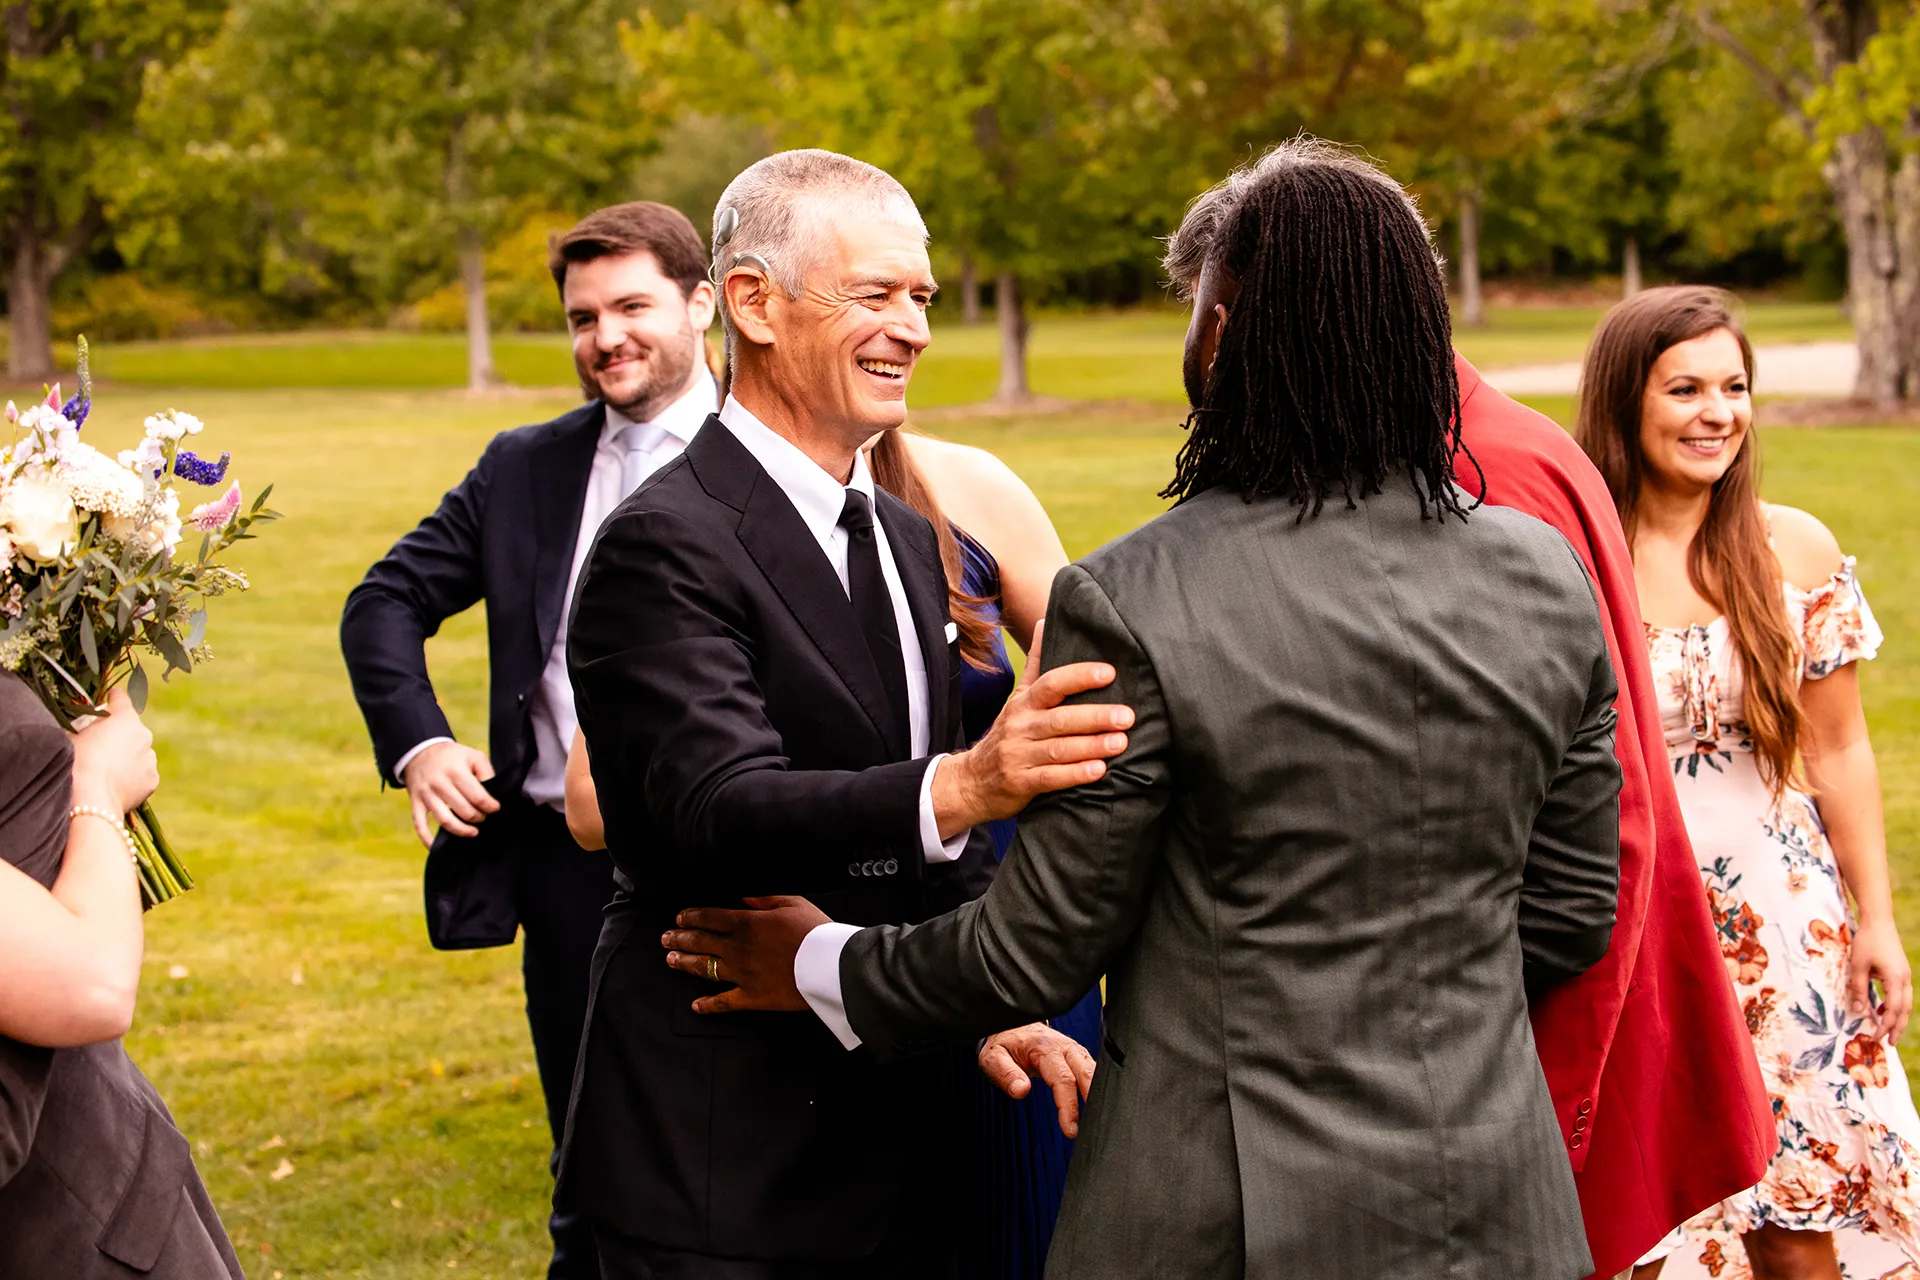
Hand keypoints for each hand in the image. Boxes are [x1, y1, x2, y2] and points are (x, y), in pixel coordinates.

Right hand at [70, 689, 157, 814]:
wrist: (90, 798)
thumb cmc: (75, 763)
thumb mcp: (72, 737)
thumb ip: (86, 728)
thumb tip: (87, 729)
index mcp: (124, 718)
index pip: (121, 700)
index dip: (115, 697)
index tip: (112, 696)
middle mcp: (144, 735)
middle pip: (132, 730)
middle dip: (120, 734)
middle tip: (102, 746)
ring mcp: (150, 758)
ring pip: (140, 753)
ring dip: (128, 757)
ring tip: (107, 771)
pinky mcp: (152, 779)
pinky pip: (142, 774)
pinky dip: (133, 777)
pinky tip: (116, 785)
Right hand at [402, 741, 499, 845]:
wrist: (420, 752)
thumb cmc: (452, 757)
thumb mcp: (473, 756)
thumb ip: (487, 773)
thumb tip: (494, 795)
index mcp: (456, 771)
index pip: (478, 797)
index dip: (490, 807)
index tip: (495, 809)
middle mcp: (439, 784)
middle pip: (464, 811)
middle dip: (479, 818)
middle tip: (484, 818)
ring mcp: (426, 795)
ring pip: (445, 821)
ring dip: (462, 830)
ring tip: (473, 832)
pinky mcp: (415, 803)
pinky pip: (420, 826)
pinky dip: (428, 839)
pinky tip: (437, 847)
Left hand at [662, 896, 829, 1013]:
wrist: (828, 965)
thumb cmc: (815, 931)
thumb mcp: (792, 903)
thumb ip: (764, 899)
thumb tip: (744, 897)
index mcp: (747, 923)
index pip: (710, 918)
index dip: (692, 917)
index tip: (680, 918)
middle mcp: (738, 948)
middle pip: (701, 942)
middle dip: (680, 939)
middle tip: (666, 938)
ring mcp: (741, 974)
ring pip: (704, 968)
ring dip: (685, 963)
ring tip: (671, 960)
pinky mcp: (751, 996)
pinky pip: (724, 1002)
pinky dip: (708, 1005)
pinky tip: (696, 1006)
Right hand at [933, 619, 1132, 836]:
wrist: (972, 781)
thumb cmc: (1008, 734)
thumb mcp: (1017, 698)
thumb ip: (1035, 664)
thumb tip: (1045, 620)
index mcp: (1023, 703)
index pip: (1051, 684)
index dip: (1079, 677)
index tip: (1109, 673)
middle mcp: (1019, 726)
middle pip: (1059, 718)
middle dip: (1095, 716)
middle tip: (1127, 716)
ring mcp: (1018, 756)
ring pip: (1058, 749)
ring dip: (1091, 746)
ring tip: (1120, 742)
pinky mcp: (1020, 783)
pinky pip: (1050, 778)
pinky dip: (1075, 774)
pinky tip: (1099, 771)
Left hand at [979, 1023, 1096, 1138]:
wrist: (1015, 1026)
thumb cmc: (1005, 1044)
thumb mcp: (994, 1058)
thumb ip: (1006, 1074)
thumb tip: (1021, 1091)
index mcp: (1045, 1047)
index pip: (1063, 1079)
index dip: (1068, 1106)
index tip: (1070, 1129)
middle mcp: (1065, 1047)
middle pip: (1086, 1074)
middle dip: (1091, 1102)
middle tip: (1090, 1129)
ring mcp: (1075, 1051)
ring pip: (1094, 1073)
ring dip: (1098, 1097)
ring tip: (1096, 1123)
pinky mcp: (1079, 1056)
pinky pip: (1094, 1072)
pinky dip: (1097, 1090)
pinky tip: (1096, 1109)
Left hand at [1849, 917, 1911, 1042]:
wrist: (1878, 921)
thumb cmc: (1867, 941)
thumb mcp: (1857, 965)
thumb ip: (1858, 988)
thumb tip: (1858, 1011)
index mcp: (1896, 979)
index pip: (1893, 1010)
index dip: (1885, 1026)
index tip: (1875, 1037)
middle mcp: (1905, 979)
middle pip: (1904, 1010)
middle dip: (1897, 1028)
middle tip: (1889, 1043)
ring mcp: (1905, 975)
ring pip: (1905, 1003)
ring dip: (1897, 1018)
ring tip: (1888, 1032)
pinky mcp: (1900, 972)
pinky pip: (1901, 994)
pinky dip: (1894, 1005)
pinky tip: (1881, 1010)